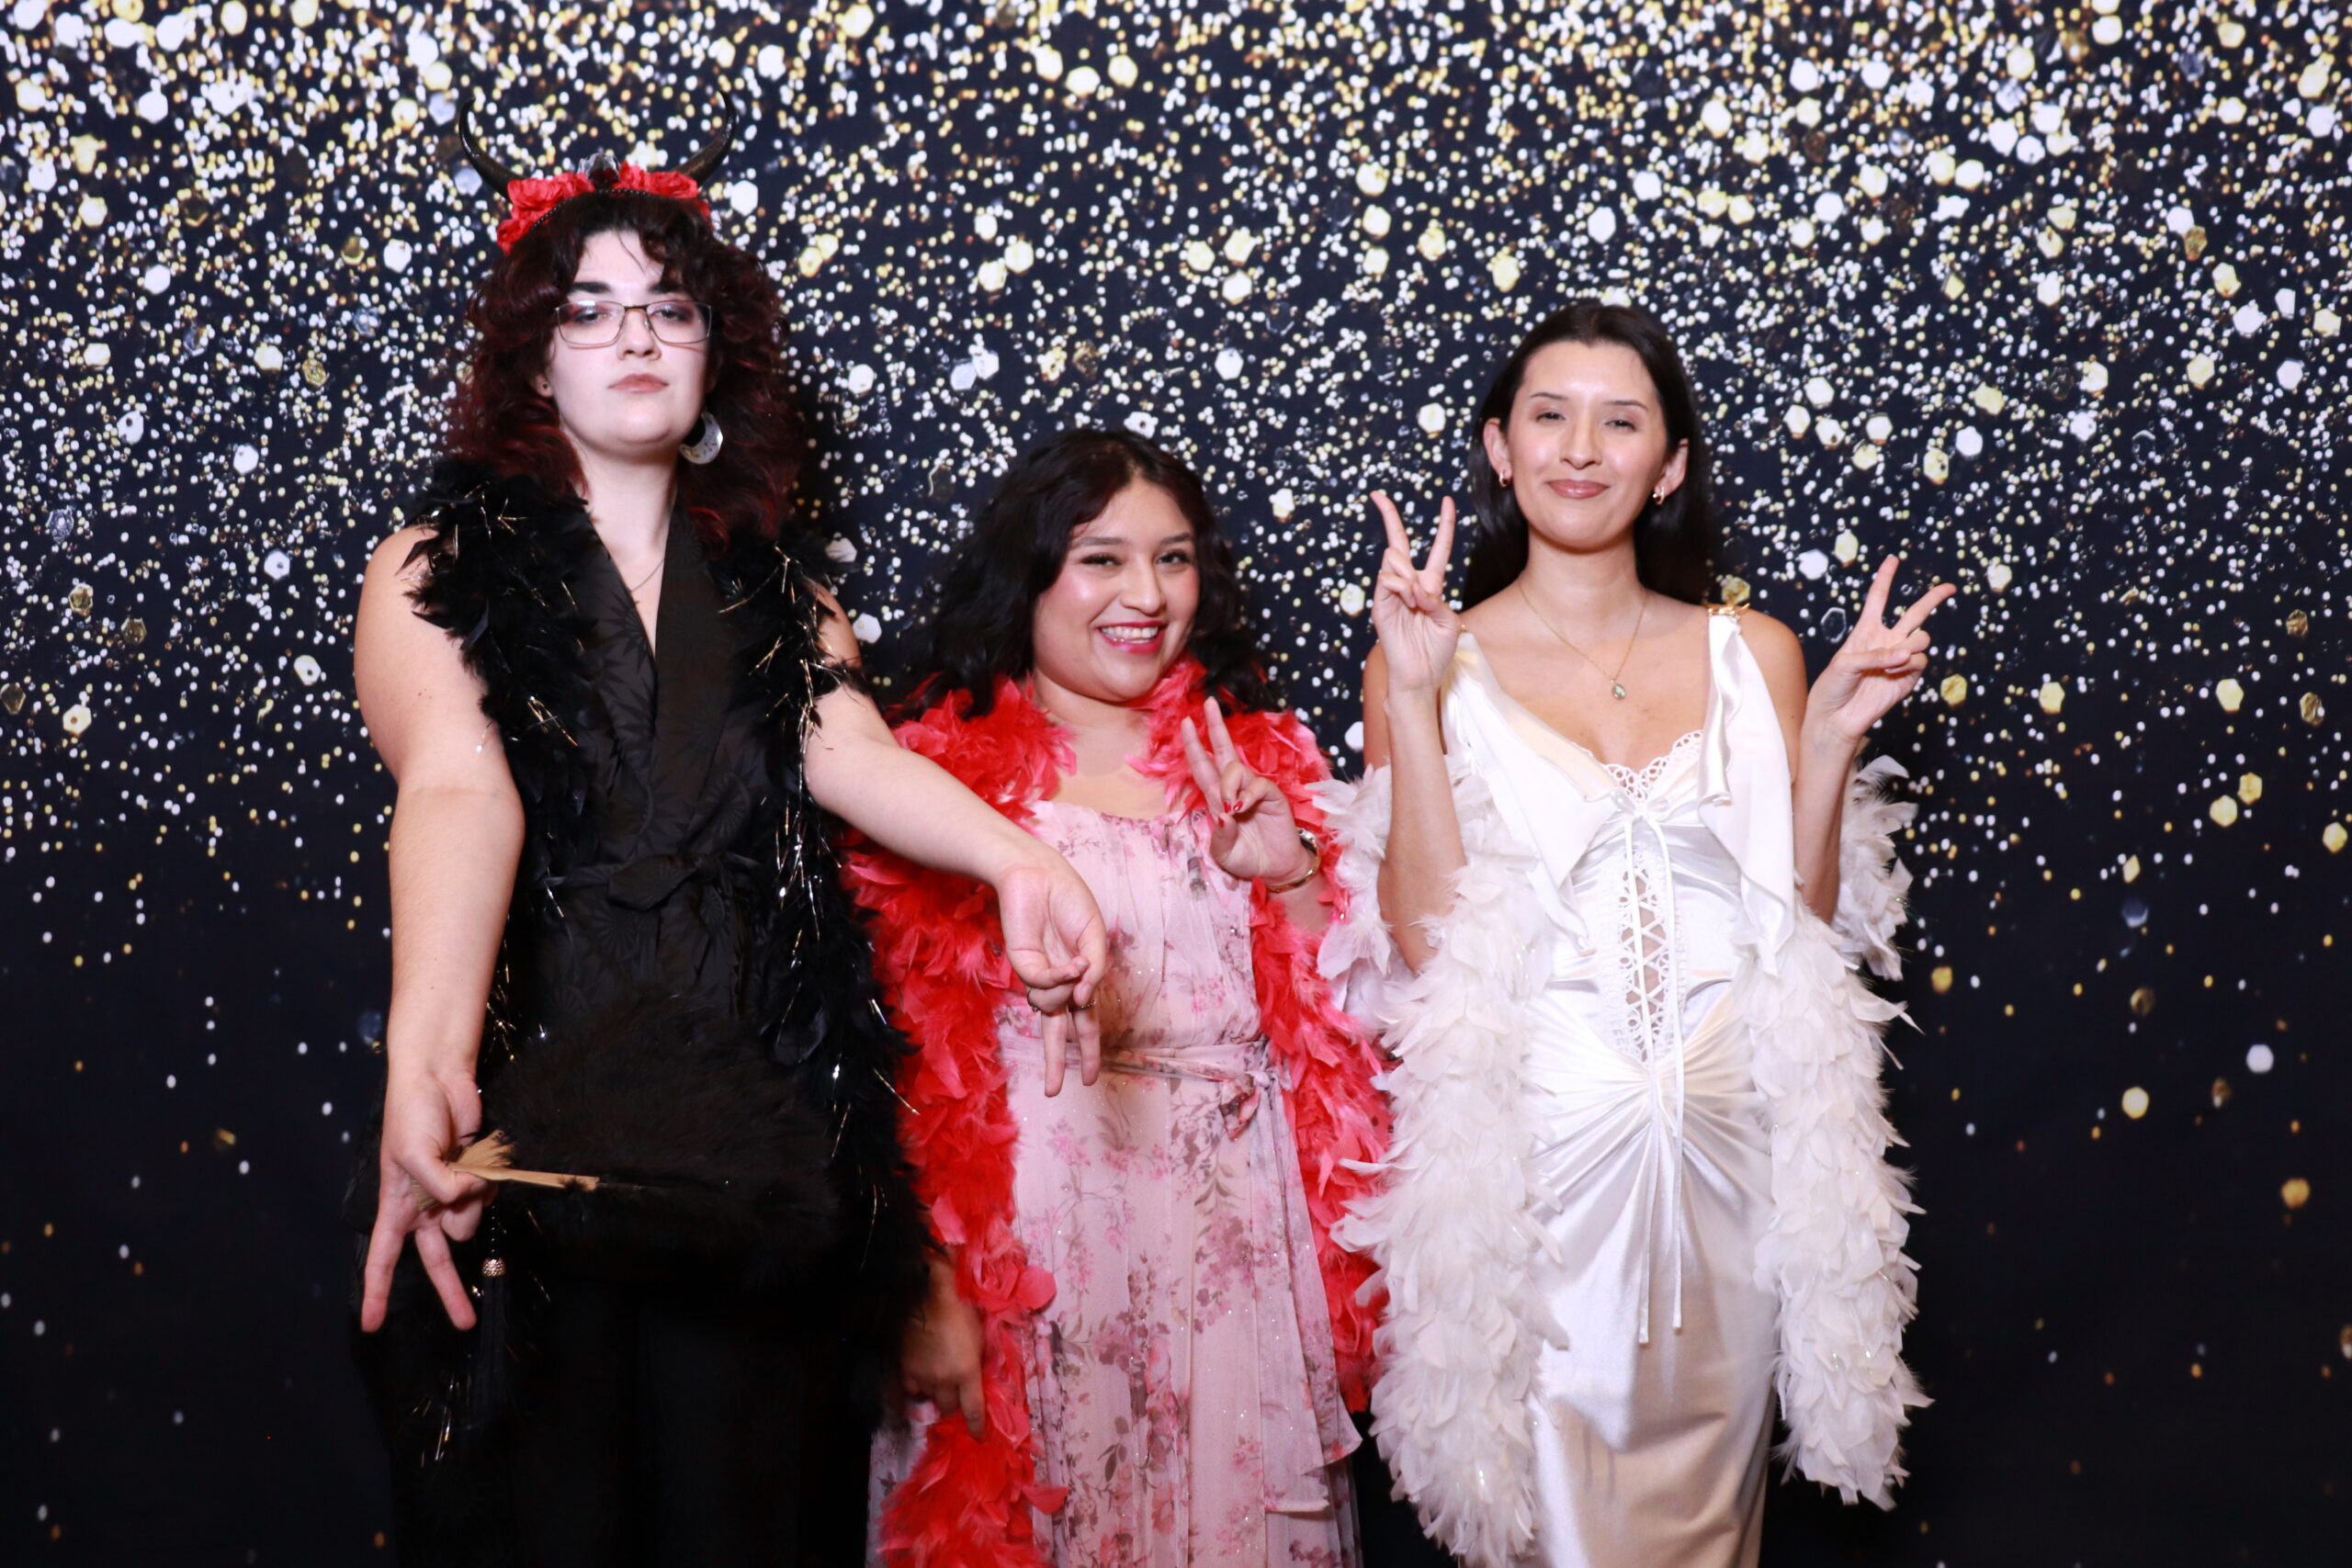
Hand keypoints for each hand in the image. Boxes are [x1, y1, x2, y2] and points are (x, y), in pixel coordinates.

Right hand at [358, 1065, 489, 1332]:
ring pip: (469, 1222)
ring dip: (470, 1200)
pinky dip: (487, 1180)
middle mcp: (426, 1206)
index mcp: (397, 1206)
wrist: (439, 1080)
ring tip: (460, 1164)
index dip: (378, 1290)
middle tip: (466, 1322)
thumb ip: (440, 1186)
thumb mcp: (413, 1155)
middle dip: (452, 1291)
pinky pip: (488, 1195)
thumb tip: (468, 1199)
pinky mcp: (478, 1176)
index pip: (384, 1257)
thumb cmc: (411, 1115)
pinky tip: (477, 1156)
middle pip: (438, 1259)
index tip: (372, 1324)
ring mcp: (454, 1193)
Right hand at [900, 1256, 986, 1439]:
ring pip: (930, 1399)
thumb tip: (980, 1371)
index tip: (979, 1436)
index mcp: (967, 1371)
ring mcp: (922, 1376)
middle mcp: (944, 1380)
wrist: (923, 1296)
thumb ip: (978, 1356)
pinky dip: (917, 1387)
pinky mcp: (905, 1369)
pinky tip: (921, 1376)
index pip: (973, 1410)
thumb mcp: (978, 1332)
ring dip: (936, 1394)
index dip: (977, 1426)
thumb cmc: (957, 1309)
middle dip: (955, 1404)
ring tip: (939, 1380)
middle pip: (950, 1408)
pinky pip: (911, 1389)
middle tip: (957, 1393)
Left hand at [993, 853, 1107, 1096]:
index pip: (1084, 1022)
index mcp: (1078, 979)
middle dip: (1057, 1062)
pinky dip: (1061, 977)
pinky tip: (1071, 962)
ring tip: (1076, 962)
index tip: (1088, 1079)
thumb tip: (1084, 1002)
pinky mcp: (1021, 964)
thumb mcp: (1095, 938)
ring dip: (1069, 991)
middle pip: (1056, 1031)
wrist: (1039, 874)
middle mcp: (1057, 982)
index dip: (1088, 1050)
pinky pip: (1043, 985)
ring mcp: (1038, 975)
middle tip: (1056, 1092)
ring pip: (1051, 1008)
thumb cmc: (1070, 901)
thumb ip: (1094, 972)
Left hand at [1181, 698, 1309, 885]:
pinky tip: (1243, 808)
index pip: (1203, 766)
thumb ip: (1219, 836)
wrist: (1275, 868)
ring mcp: (1253, 790)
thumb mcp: (1223, 853)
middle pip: (1223, 750)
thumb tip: (1223, 814)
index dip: (1194, 745)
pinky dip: (1247, 795)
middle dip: (1215, 726)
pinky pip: (1257, 785)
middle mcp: (1234, 788)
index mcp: (1217, 798)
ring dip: (1227, 784)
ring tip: (1231, 807)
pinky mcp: (1272, 796)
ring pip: (1235, 768)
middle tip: (1210, 703)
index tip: (1186, 722)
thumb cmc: (1247, 858)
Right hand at [1370, 491, 1461, 695]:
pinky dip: (1400, 587)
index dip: (1445, 523)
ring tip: (1416, 598)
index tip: (1448, 500)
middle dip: (1388, 514)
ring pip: (1393, 558)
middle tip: (1379, 498)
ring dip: (1407, 572)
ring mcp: (1392, 593)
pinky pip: (1386, 580)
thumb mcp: (1449, 621)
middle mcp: (1410, 584)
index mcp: (1431, 585)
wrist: (1420, 676)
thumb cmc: (1437, 652)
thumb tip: (1412, 585)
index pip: (1438, 547)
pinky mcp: (1381, 605)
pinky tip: (1408, 600)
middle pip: (1398, 540)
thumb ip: (1436, 599)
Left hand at [1806, 556, 1957, 747]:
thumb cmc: (1833, 687)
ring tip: (1891, 661)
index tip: (1893, 559)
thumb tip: (1904, 655)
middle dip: (1933, 598)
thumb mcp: (1844, 663)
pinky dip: (1906, 665)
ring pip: (1922, 638)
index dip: (1886, 578)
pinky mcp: (1909, 678)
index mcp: (1866, 630)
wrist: (1837, 717)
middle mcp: (1886, 641)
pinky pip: (1919, 661)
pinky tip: (1890, 674)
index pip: (1878, 599)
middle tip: (1951, 587)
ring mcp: (1899, 659)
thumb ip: (1874, 654)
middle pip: (1915, 613)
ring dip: (1910, 645)